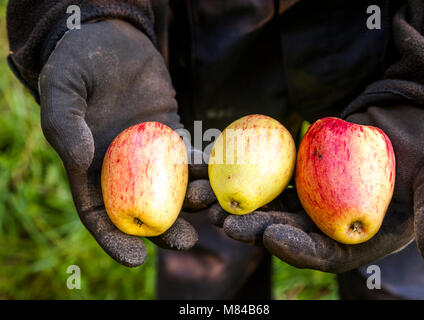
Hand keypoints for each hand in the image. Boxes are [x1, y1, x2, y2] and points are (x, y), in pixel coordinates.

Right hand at [39, 19, 214, 266]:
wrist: (109, 37)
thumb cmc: (77, 63)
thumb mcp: (61, 89)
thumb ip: (64, 123)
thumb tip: (80, 160)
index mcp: (89, 169)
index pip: (98, 215)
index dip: (114, 239)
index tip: (134, 257)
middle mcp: (121, 168)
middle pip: (144, 209)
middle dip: (166, 229)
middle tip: (188, 240)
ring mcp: (150, 153)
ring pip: (173, 186)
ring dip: (194, 199)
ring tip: (213, 202)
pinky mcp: (173, 134)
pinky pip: (191, 154)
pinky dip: (205, 164)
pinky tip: (221, 170)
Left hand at [209, 105, 423, 272]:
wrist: (412, 115)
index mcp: (358, 238)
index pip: (324, 255)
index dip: (297, 249)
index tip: (270, 236)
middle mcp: (328, 223)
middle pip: (286, 231)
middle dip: (252, 227)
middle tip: (223, 220)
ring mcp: (310, 198)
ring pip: (267, 204)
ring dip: (233, 202)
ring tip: (202, 197)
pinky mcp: (297, 174)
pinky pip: (265, 174)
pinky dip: (238, 171)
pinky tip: (211, 167)